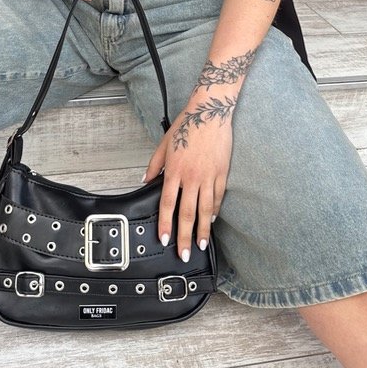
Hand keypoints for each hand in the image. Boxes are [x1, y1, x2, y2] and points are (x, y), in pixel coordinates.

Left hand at [142, 97, 233, 261]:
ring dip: (203, 230)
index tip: (164, 239)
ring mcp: (208, 176)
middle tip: (185, 254)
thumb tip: (144, 181)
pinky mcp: (221, 173)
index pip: (167, 204)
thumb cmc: (186, 126)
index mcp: (174, 171)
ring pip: (205, 210)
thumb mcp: (163, 144)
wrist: (209, 112)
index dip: (165, 224)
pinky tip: (211, 220)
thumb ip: (153, 165)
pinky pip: (218, 197)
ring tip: (201, 245)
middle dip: (185, 236)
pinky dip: (214, 210)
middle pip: (187, 213)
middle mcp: (191, 177)